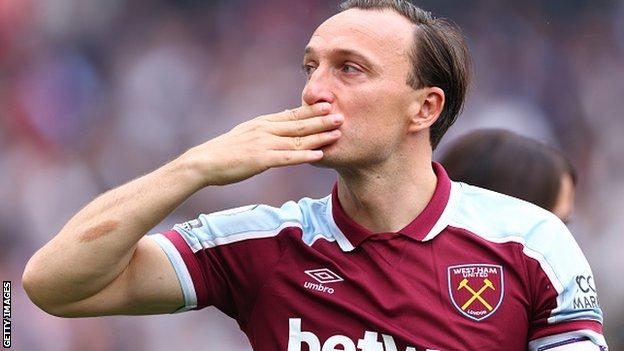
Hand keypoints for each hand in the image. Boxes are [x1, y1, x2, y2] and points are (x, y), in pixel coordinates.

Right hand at [180, 103, 342, 185]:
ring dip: (319, 136)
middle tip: (342, 115)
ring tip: (338, 133)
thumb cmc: (224, 152)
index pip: (292, 114)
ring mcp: (263, 144)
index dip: (313, 110)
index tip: (331, 104)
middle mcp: (265, 129)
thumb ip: (265, 129)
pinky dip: (304, 156)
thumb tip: (283, 122)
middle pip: (299, 123)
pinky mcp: (260, 159)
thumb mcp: (247, 134)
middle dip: (322, 120)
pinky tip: (318, 155)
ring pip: (297, 139)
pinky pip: (287, 157)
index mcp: (263, 123)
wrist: (203, 162)